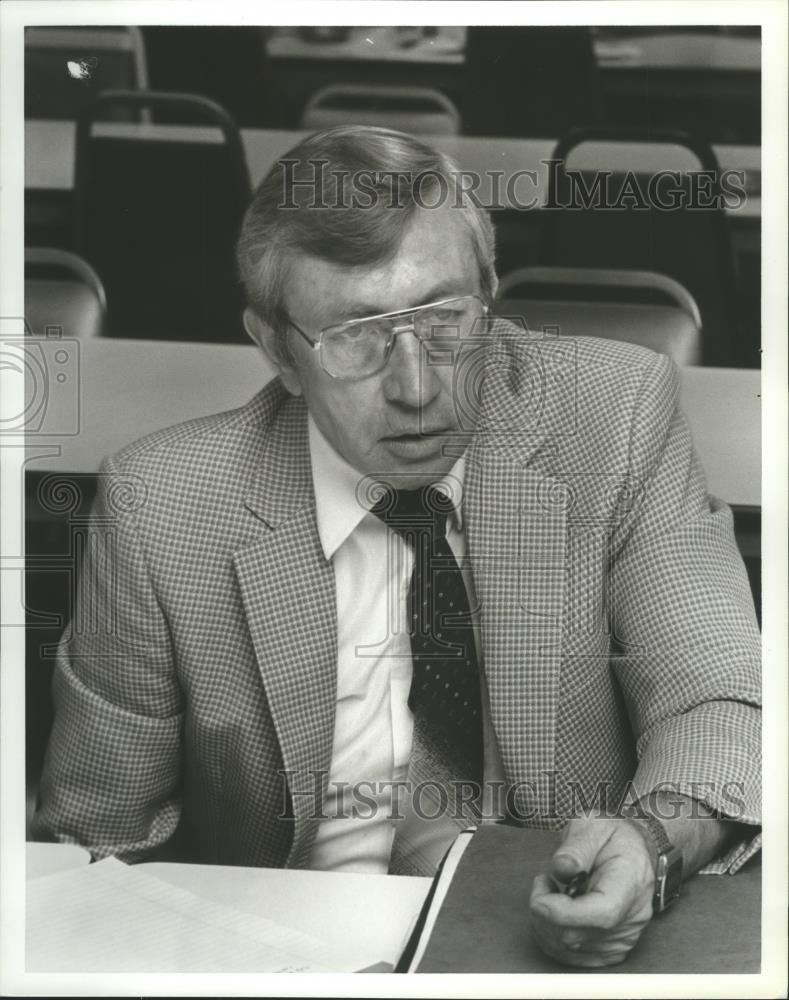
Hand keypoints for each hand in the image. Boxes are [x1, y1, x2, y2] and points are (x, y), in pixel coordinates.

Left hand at [529, 817, 655, 967]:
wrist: (634, 851)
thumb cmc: (612, 838)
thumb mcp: (593, 826)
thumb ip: (576, 847)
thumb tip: (561, 869)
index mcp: (630, 881)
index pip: (603, 912)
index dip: (565, 913)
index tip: (539, 899)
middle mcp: (632, 916)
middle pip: (580, 935)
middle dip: (545, 912)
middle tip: (544, 881)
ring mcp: (623, 937)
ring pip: (570, 949)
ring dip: (546, 923)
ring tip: (552, 892)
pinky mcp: (612, 949)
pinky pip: (572, 956)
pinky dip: (553, 936)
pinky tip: (557, 912)